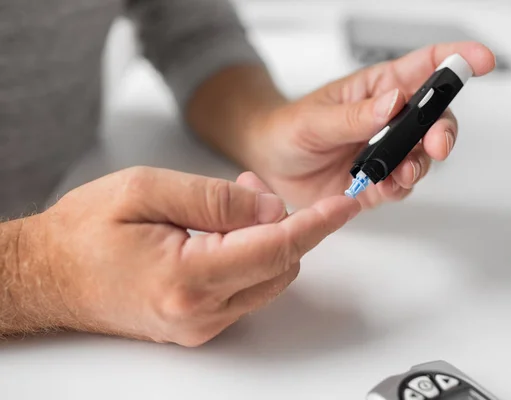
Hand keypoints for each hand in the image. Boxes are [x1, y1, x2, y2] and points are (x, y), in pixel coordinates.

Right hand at [16, 167, 358, 345]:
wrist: (46, 275)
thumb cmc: (83, 232)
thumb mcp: (145, 190)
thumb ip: (215, 199)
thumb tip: (271, 208)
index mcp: (187, 277)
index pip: (276, 248)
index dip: (317, 223)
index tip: (343, 204)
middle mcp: (200, 312)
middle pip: (279, 266)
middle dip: (282, 222)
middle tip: (252, 187)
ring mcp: (201, 324)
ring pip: (266, 278)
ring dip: (264, 238)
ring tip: (228, 203)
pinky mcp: (198, 324)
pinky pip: (245, 288)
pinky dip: (247, 256)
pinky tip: (221, 230)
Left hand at [248, 42, 495, 207]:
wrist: (272, 165)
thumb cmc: (290, 129)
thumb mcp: (315, 119)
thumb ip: (354, 116)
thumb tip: (394, 102)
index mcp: (378, 89)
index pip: (425, 67)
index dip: (457, 60)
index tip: (481, 61)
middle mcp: (390, 120)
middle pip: (435, 118)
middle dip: (443, 131)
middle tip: (436, 144)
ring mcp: (386, 152)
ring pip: (424, 156)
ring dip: (421, 165)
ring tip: (401, 174)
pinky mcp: (379, 182)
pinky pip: (402, 185)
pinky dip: (400, 187)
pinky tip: (385, 187)